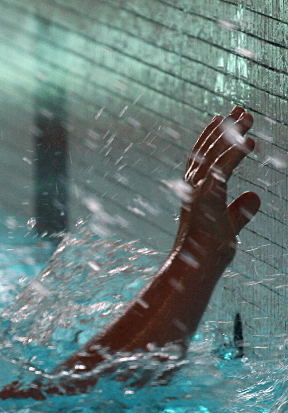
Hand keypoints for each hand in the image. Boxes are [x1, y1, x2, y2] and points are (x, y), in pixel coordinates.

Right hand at [176, 106, 259, 259]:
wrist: (195, 268)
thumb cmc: (207, 252)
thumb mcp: (229, 225)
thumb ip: (241, 210)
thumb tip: (255, 195)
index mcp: (196, 192)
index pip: (203, 158)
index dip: (212, 137)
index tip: (223, 119)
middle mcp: (193, 188)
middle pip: (209, 151)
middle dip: (224, 129)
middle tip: (240, 109)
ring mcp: (197, 192)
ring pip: (214, 156)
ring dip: (231, 135)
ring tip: (247, 118)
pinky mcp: (206, 199)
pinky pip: (221, 171)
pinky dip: (234, 155)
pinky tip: (249, 143)